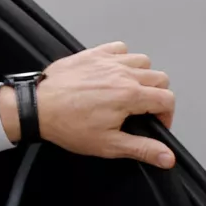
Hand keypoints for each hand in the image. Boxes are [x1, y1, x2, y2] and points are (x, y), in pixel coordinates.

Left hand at [34, 41, 175, 168]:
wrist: (38, 107)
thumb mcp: (108, 144)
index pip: (167, 99)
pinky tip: (114, 72)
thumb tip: (167, 157)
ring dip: (142, 75)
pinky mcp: (92, 54)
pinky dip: (122, 57)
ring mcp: (107, 60)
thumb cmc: (67, 124)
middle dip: (157, 95)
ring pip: (142, 61)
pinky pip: (119, 47)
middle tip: (144, 109)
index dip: (166, 115)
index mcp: (129, 95)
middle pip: (159, 78)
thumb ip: (142, 149)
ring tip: (130, 91)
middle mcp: (121, 73)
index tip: (155, 123)